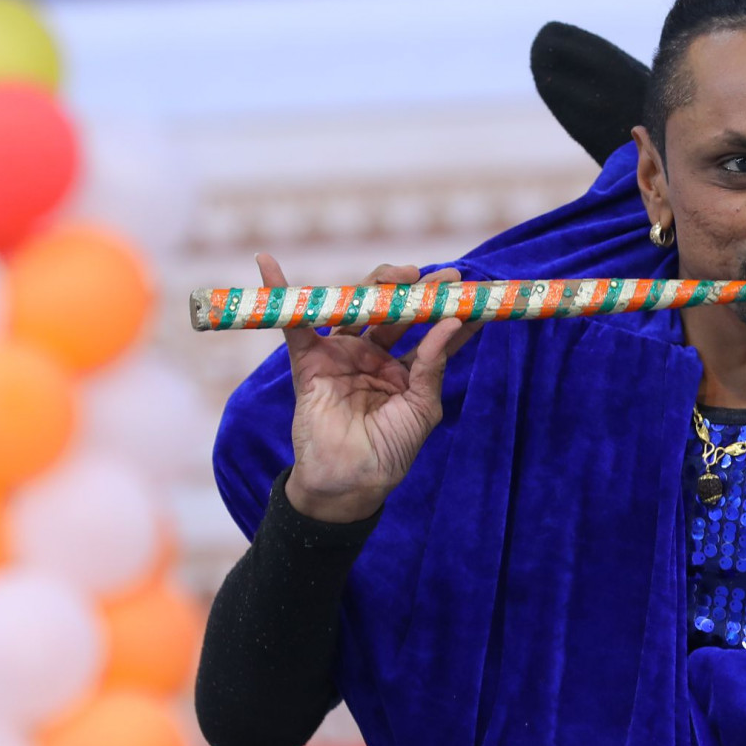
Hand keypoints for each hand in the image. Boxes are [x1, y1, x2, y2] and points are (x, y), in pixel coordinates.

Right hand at [265, 255, 479, 523]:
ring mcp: (342, 353)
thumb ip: (432, 365)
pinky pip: (294, 322)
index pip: (429, 329)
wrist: (349, 482)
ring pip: (358, 304)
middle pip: (395, 308)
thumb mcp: (422, 409)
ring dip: (379, 282)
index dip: (450, 309)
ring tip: (403, 273)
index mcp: (404, 368)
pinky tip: (268, 264)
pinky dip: (280, 293)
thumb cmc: (389, 451)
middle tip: (445, 277)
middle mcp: (373, 354)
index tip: (477, 291)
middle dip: (419, 288)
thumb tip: (452, 323)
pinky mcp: (310, 360)